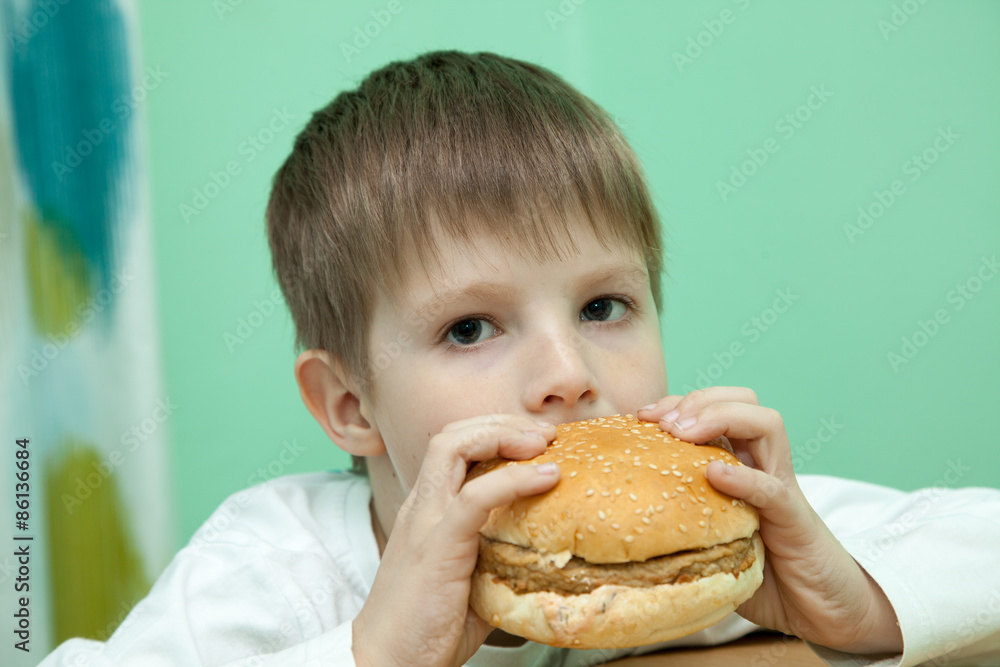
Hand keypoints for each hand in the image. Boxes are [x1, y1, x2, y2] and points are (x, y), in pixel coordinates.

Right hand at [352, 415, 558, 666]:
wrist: (386, 663)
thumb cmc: (426, 629)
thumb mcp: (468, 582)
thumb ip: (495, 558)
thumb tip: (543, 556)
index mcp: (426, 511)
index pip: (452, 448)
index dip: (492, 433)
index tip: (534, 442)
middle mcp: (421, 507)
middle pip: (452, 435)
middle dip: (501, 423)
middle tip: (544, 434)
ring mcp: (425, 522)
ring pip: (454, 447)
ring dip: (503, 435)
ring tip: (542, 443)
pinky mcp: (436, 545)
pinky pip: (475, 496)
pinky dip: (514, 479)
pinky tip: (546, 477)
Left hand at [637, 387, 902, 653]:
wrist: (821, 611)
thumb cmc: (764, 575)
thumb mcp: (713, 540)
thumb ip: (681, 522)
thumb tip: (622, 522)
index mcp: (742, 464)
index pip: (715, 408)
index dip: (678, 403)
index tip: (642, 416)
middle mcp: (764, 467)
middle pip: (743, 401)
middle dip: (699, 401)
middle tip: (663, 422)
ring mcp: (782, 489)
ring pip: (766, 425)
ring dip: (721, 418)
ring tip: (683, 433)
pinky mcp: (795, 521)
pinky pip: (772, 488)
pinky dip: (744, 476)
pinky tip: (714, 473)